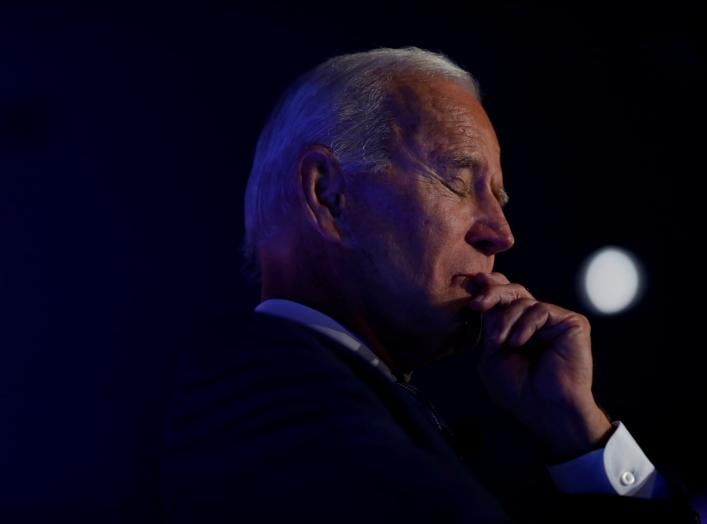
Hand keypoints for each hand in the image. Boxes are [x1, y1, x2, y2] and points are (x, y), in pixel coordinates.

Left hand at [467, 272, 612, 461]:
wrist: (544, 409)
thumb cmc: (518, 390)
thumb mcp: (491, 352)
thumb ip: (489, 321)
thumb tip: (484, 285)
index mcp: (519, 327)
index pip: (504, 297)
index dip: (488, 288)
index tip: (471, 285)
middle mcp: (538, 321)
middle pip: (513, 290)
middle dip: (492, 294)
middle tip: (476, 305)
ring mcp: (555, 321)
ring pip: (523, 300)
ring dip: (505, 321)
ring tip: (501, 344)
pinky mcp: (572, 322)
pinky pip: (540, 309)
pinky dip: (524, 325)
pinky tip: (518, 343)